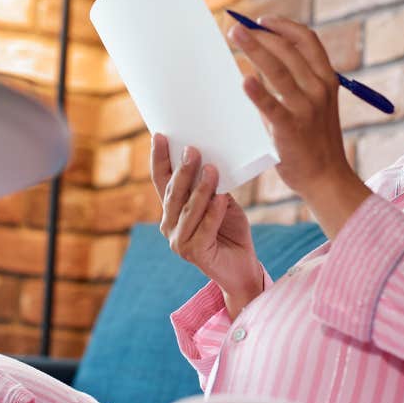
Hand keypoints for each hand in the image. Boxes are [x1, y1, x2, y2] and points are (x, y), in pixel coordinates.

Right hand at [151, 133, 261, 316]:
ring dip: (201, 188)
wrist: (243, 267)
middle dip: (183, 170)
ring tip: (212, 169)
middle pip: (174, 193)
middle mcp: (170, 226)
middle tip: (193, 150)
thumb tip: (211, 163)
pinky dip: (213, 212)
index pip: (162, 181)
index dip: (160, 159)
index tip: (161, 136)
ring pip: (189, 209)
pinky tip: (221, 199)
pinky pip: (205, 228)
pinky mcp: (195, 253)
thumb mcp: (223, 203)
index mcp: (172, 211)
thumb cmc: (231, 231)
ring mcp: (179, 242)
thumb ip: (213, 188)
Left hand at [228, 15, 354, 199]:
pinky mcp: (291, 128)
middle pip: (288, 50)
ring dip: (254, 48)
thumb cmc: (315, 142)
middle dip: (261, 34)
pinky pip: (272, 105)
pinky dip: (257, 91)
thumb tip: (261, 63)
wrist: (326, 177)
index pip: (307, 40)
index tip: (263, 21)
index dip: (284, 26)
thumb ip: (297, 84)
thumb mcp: (316, 106)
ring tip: (234, 35)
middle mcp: (319, 89)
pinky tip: (244, 81)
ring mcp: (306, 108)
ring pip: (278, 68)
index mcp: (327, 80)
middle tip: (236, 30)